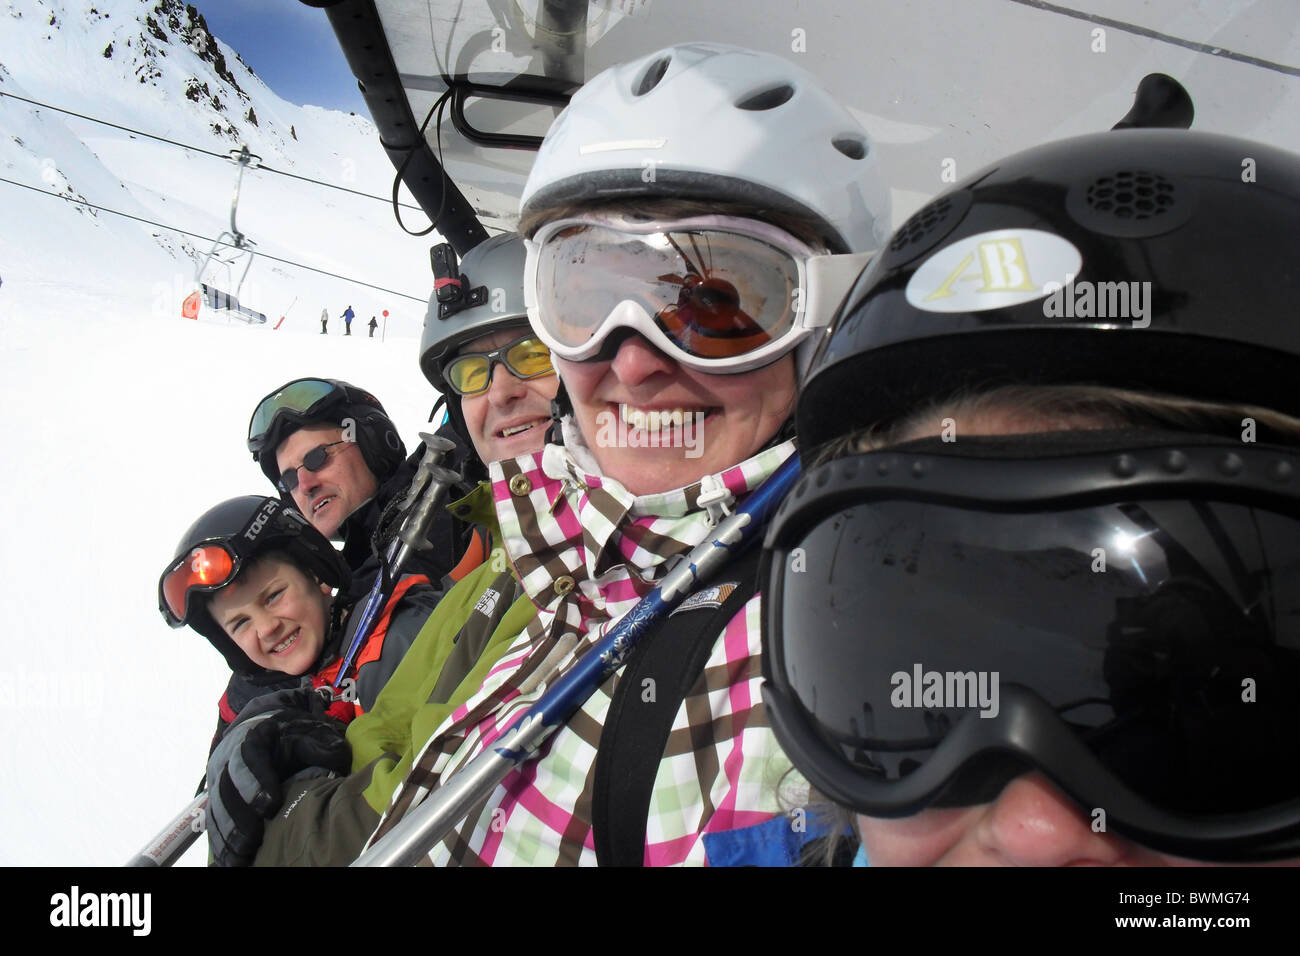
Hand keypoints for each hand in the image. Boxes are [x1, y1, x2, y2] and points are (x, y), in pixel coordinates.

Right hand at [205, 710, 350, 866]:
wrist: (269, 730)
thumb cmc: (293, 735)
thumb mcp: (311, 733)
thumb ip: (321, 745)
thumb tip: (333, 758)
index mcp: (253, 737)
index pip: (249, 757)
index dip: (257, 782)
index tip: (271, 805)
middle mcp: (228, 758)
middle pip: (226, 788)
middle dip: (240, 816)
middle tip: (255, 839)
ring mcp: (219, 780)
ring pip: (216, 807)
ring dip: (228, 834)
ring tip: (244, 854)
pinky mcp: (217, 799)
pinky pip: (212, 822)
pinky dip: (220, 843)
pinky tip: (231, 861)